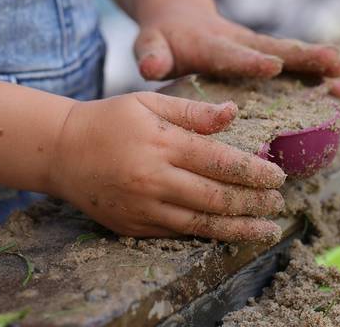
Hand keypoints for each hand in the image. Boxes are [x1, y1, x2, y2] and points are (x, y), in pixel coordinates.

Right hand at [49, 92, 285, 242]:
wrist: (62, 151)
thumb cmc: (109, 120)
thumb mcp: (148, 102)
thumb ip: (192, 111)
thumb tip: (234, 114)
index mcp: (162, 143)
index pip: (221, 162)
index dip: (255, 172)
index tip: (278, 177)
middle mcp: (155, 179)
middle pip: (217, 197)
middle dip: (254, 202)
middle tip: (278, 203)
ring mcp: (143, 207)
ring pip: (202, 224)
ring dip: (239, 228)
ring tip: (267, 230)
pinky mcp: (133, 226)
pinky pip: (178, 234)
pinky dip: (208, 236)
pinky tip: (228, 235)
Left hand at [134, 2, 339, 97]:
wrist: (180, 17)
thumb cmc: (163, 38)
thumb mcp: (150, 44)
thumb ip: (151, 54)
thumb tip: (151, 67)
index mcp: (209, 45)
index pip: (229, 54)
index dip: (249, 61)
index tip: (273, 66)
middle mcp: (237, 43)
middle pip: (272, 49)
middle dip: (302, 57)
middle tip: (333, 63)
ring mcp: (253, 48)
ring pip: (288, 56)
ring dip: (317, 65)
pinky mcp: (262, 55)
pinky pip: (291, 64)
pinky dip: (316, 75)